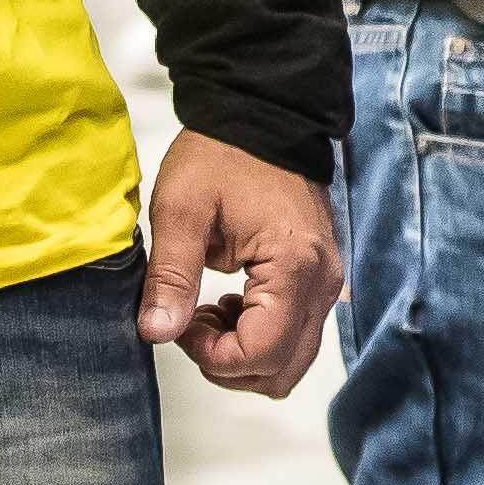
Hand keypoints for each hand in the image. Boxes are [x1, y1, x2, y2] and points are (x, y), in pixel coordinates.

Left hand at [138, 130, 344, 397]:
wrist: (261, 114)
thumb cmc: (221, 154)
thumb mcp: (181, 210)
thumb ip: (170, 276)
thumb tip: (156, 333)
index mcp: (294, 265)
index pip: (261, 354)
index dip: (212, 356)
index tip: (181, 323)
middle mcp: (323, 282)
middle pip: (283, 370)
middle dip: (228, 364)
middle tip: (190, 323)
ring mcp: (327, 282)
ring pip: (291, 361)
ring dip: (244, 354)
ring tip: (207, 312)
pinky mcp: (319, 278)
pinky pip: (295, 334)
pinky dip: (259, 337)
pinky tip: (229, 302)